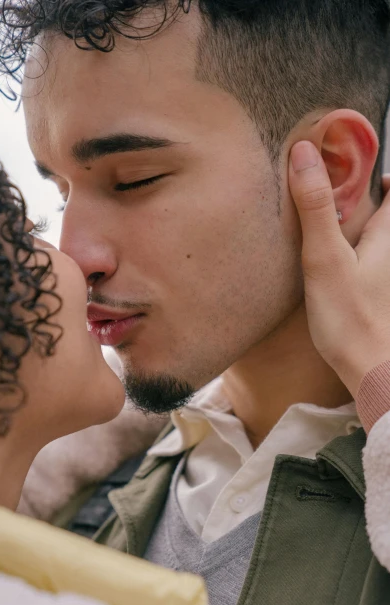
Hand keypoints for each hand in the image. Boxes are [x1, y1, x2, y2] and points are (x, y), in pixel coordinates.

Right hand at [289, 141, 389, 395]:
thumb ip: (316, 207)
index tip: (355, 165)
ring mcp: (387, 278)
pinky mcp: (379, 298)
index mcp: (388, 235)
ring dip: (362, 229)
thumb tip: (305, 152)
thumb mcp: (325, 258)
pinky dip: (359, 256)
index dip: (384, 174)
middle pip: (388, 216)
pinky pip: (372, 266)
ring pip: (379, 242)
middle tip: (338, 191)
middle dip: (370, 200)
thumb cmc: (349, 317)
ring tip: (331, 225)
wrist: (371, 370)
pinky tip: (335, 267)